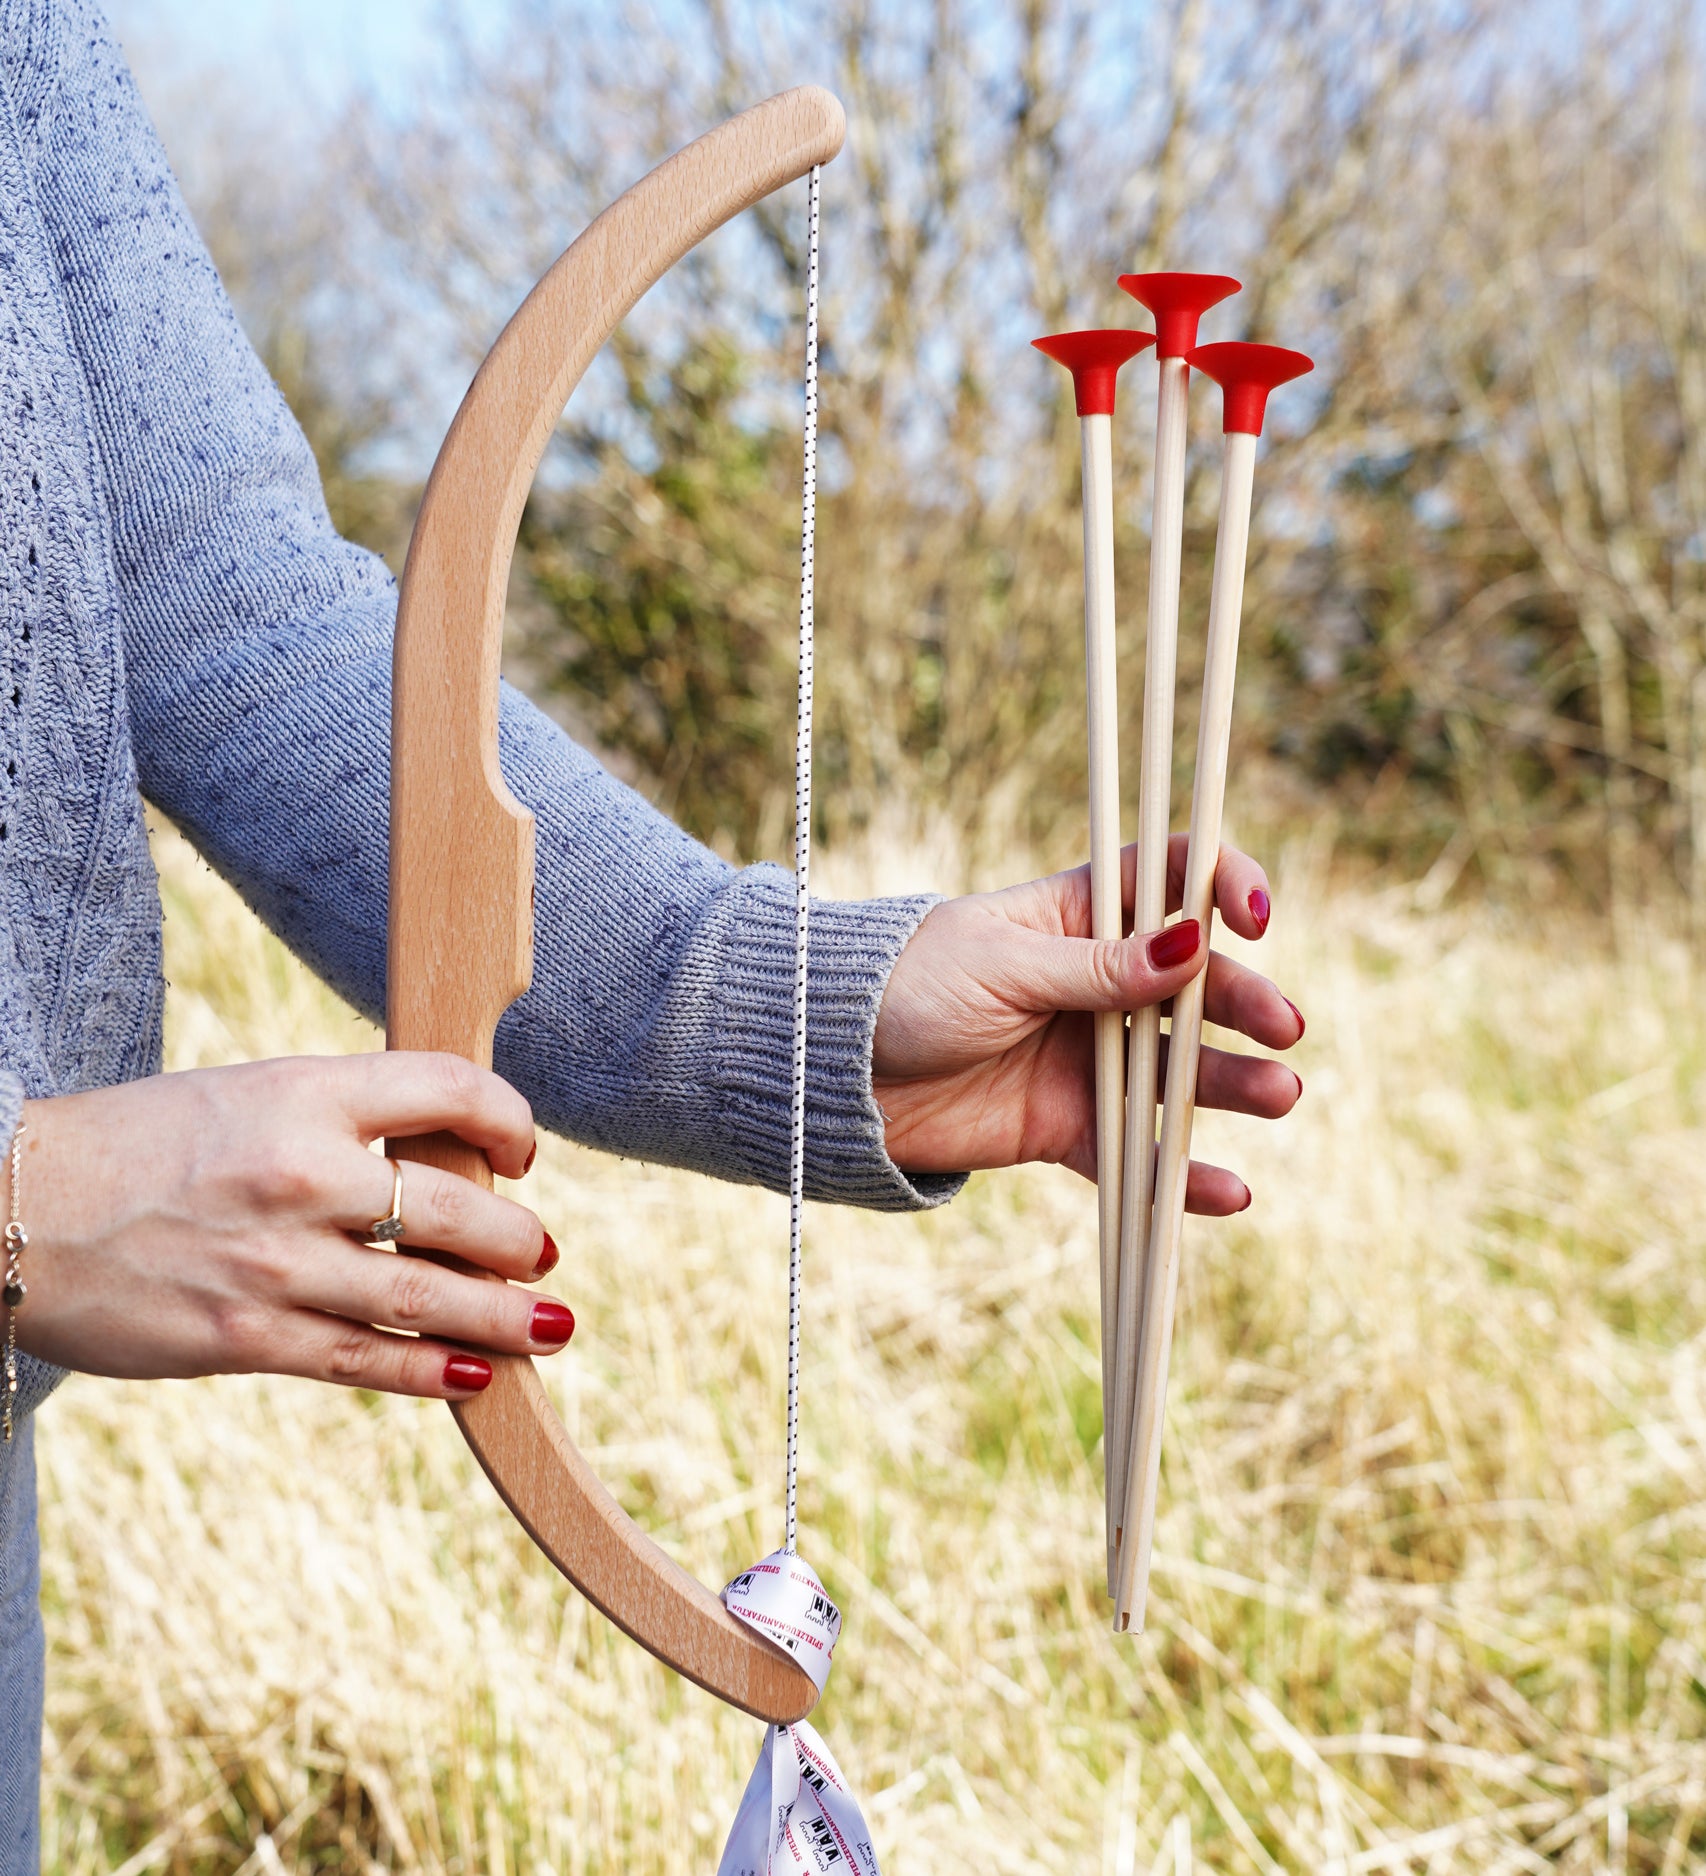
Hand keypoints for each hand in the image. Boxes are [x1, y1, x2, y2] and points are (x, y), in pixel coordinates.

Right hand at [14, 1054, 570, 1397]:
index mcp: (302, 1092)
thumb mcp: (246, 1095)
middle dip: (519, 1241)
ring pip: (425, 1296)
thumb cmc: (137, 1146)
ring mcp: (274, 1261)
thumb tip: (440, 1158)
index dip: (508, 1119)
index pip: (446, 1087)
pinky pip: (363, 1358)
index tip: (521, 1151)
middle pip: (456, 1208)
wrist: (9, 1209)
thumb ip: (338, 1118)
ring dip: (502, 1318)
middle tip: (545, 1256)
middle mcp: (299, 1172)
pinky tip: (474, 1377)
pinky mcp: (244, 1335)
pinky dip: (430, 1371)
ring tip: (551, 1327)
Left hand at [873, 837, 1303, 1211]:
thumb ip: (1097, 968)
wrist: (834, 1072)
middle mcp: (1094, 983)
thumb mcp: (1002, 967)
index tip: (1255, 914)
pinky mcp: (1066, 1124)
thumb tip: (1194, 945)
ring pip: (1177, 1068)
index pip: (1169, 883)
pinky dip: (1181, 1174)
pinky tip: (1228, 1193)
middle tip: (1281, 1027)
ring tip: (1280, 1095)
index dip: (1222, 885)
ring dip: (1232, 1082)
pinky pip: (1135, 1149)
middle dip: (1244, 1000)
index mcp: (1077, 917)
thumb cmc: (905, 989)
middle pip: (1193, 984)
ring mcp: (1085, 1056)